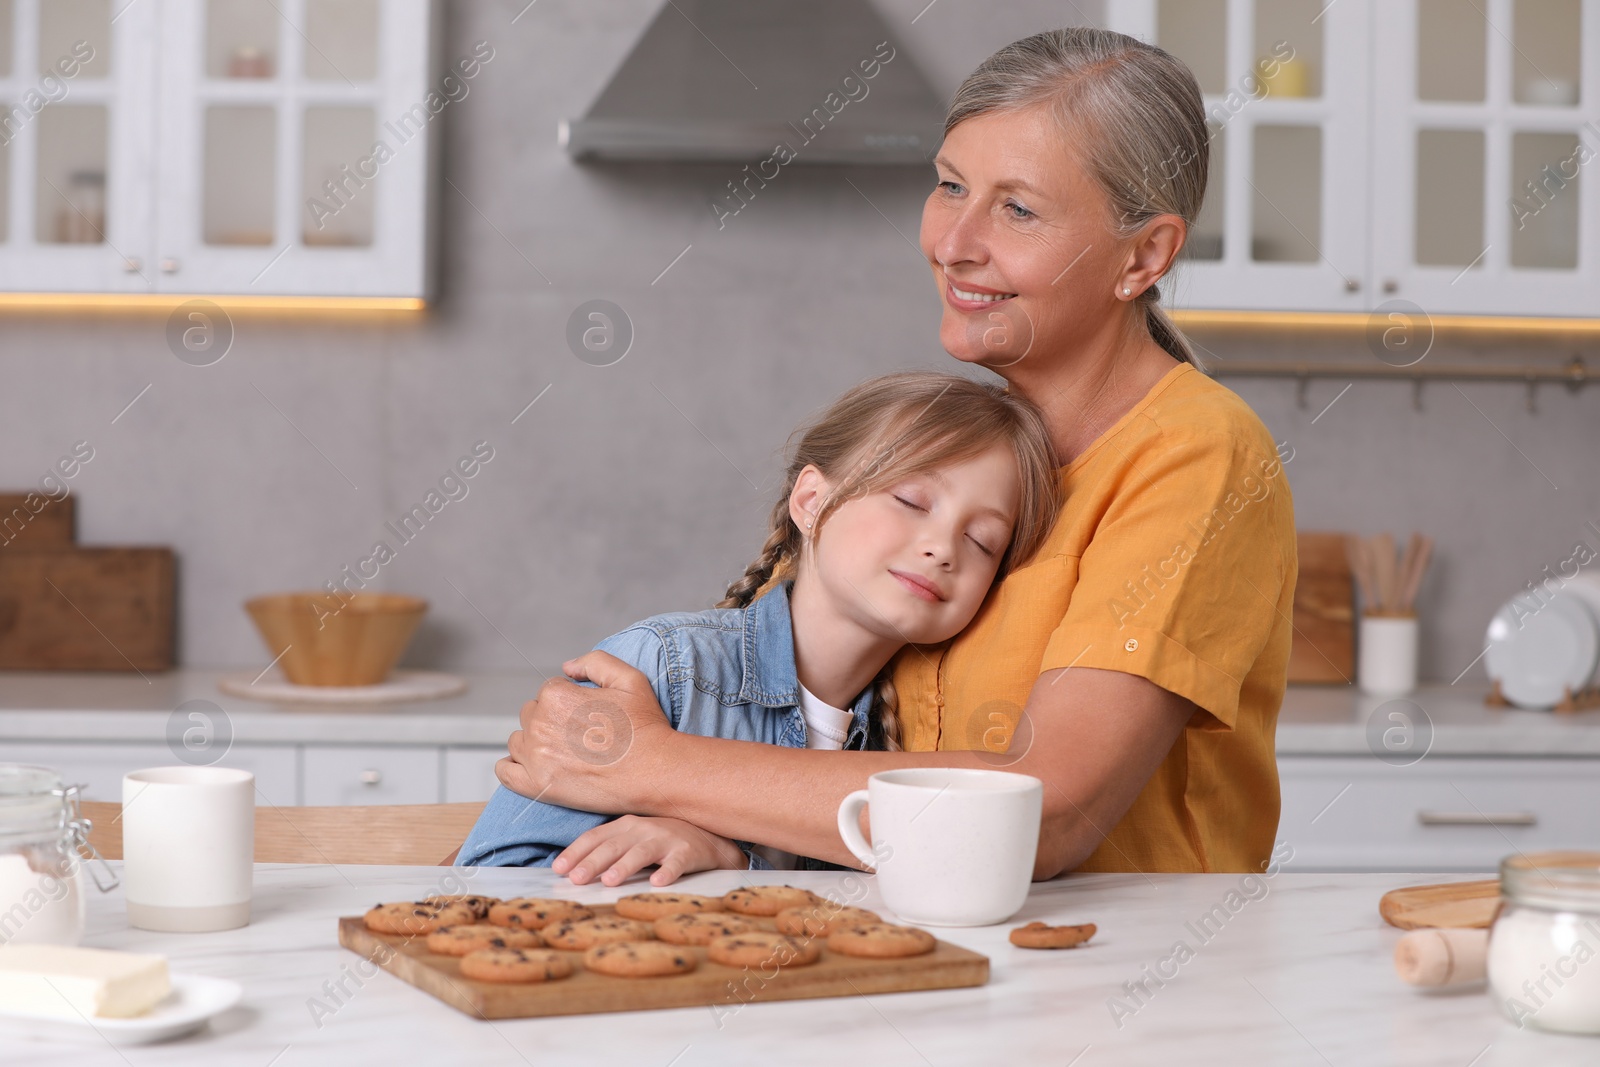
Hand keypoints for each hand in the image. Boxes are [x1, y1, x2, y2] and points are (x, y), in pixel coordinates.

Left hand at [495, 651, 678, 813]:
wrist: (654, 771)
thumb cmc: (645, 726)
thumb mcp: (629, 678)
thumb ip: (595, 662)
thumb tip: (566, 667)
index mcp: (556, 696)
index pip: (549, 691)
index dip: (571, 702)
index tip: (589, 716)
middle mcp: (540, 724)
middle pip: (532, 714)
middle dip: (551, 720)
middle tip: (581, 735)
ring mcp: (536, 756)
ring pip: (519, 740)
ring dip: (535, 742)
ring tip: (565, 752)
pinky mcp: (536, 785)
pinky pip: (505, 772)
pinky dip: (512, 767)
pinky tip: (531, 765)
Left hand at [552, 815, 748, 886]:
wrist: (709, 838)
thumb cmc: (664, 841)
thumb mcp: (635, 839)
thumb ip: (610, 850)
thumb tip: (574, 871)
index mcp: (626, 826)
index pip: (595, 837)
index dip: (576, 852)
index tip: (558, 869)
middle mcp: (644, 829)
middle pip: (613, 846)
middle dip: (593, 862)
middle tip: (576, 879)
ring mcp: (667, 839)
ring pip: (642, 852)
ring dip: (625, 866)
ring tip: (610, 881)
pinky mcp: (688, 852)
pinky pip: (677, 862)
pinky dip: (667, 871)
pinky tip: (658, 882)